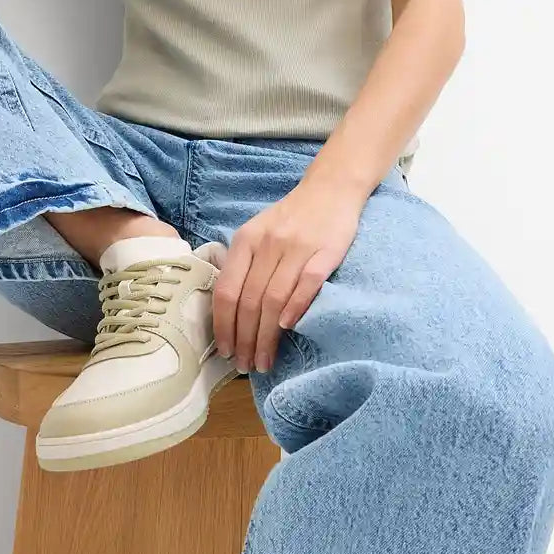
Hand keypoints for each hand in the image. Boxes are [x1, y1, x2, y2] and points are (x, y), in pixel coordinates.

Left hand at [211, 179, 362, 373]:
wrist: (330, 189)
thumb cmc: (290, 217)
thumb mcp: (257, 233)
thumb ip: (242, 265)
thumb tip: (227, 313)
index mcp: (246, 240)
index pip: (227, 290)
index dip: (223, 325)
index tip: (224, 350)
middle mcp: (268, 244)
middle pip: (250, 301)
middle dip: (244, 339)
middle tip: (245, 365)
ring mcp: (298, 247)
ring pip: (274, 299)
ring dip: (267, 336)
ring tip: (264, 360)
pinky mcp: (326, 252)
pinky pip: (308, 284)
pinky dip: (295, 308)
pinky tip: (287, 328)